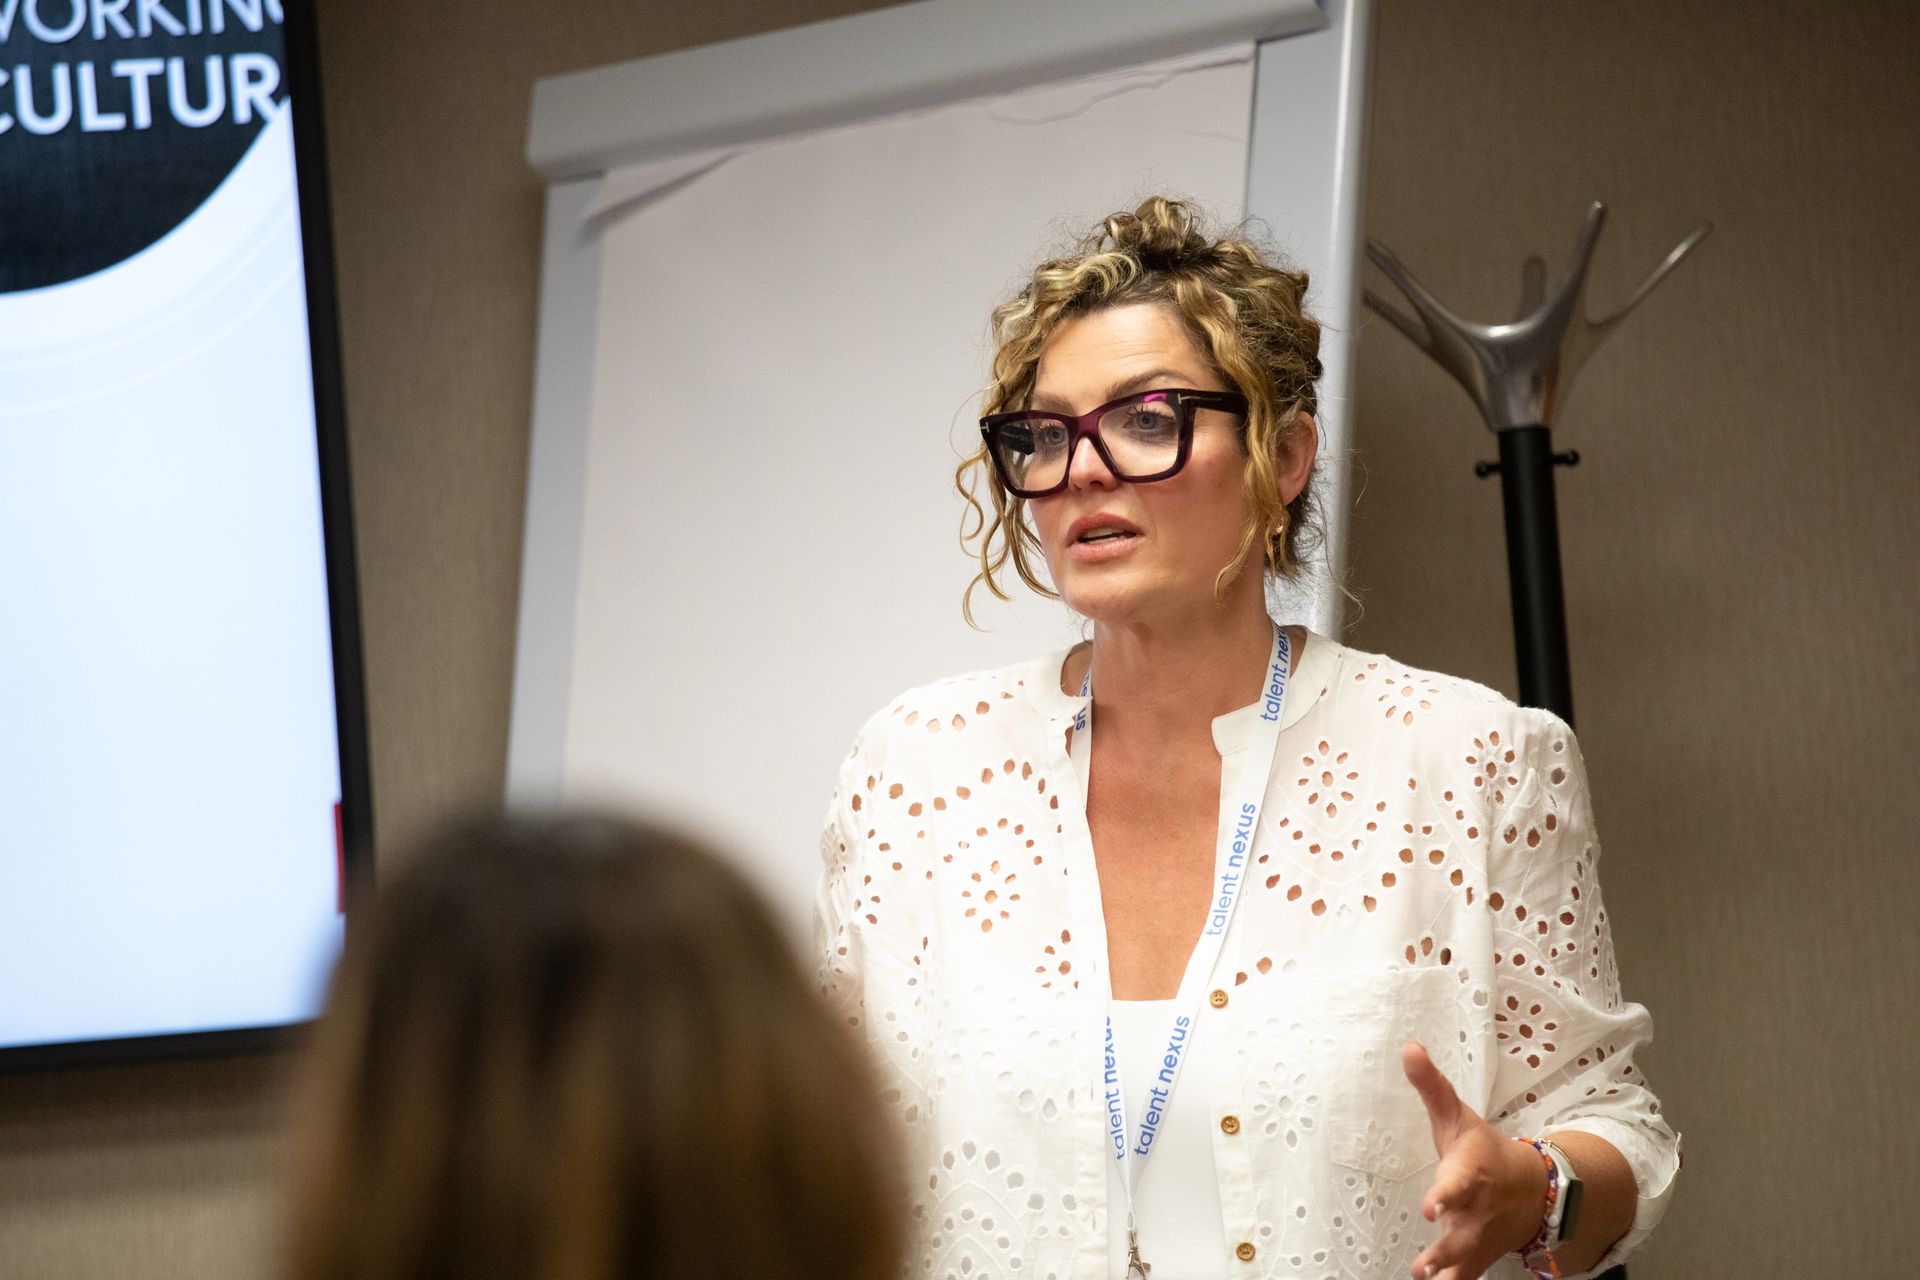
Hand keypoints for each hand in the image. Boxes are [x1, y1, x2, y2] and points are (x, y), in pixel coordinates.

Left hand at [1401, 1040, 1547, 1279]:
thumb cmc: (1484, 1150)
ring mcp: (1477, 1236)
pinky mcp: (1475, 1257)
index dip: (1445, 1196)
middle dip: (1444, 1247)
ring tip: (1423, 1278)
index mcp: (1472, 1172)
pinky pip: (1464, 1277)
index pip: (1458, 1184)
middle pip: (1461, 1231)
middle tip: (1423, 1264)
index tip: (1430, 1207)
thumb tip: (1408, 1046)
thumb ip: (1431, 1085)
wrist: (1530, 1189)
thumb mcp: (1457, 1116)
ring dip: (1445, 1271)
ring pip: (1462, 1260)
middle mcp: (1477, 1209)